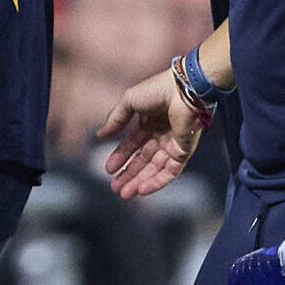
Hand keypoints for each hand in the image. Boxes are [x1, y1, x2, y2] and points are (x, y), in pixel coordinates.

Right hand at [98, 68, 206, 197]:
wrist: (185, 91)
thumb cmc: (158, 90)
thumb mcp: (129, 101)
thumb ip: (115, 119)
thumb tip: (100, 135)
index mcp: (149, 121)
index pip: (132, 143)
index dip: (120, 157)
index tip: (108, 169)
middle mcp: (161, 134)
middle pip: (142, 160)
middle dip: (128, 174)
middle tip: (115, 187)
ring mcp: (173, 144)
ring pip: (154, 169)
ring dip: (139, 181)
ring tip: (125, 194)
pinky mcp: (183, 152)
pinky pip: (170, 171)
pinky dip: (156, 182)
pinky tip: (142, 190)